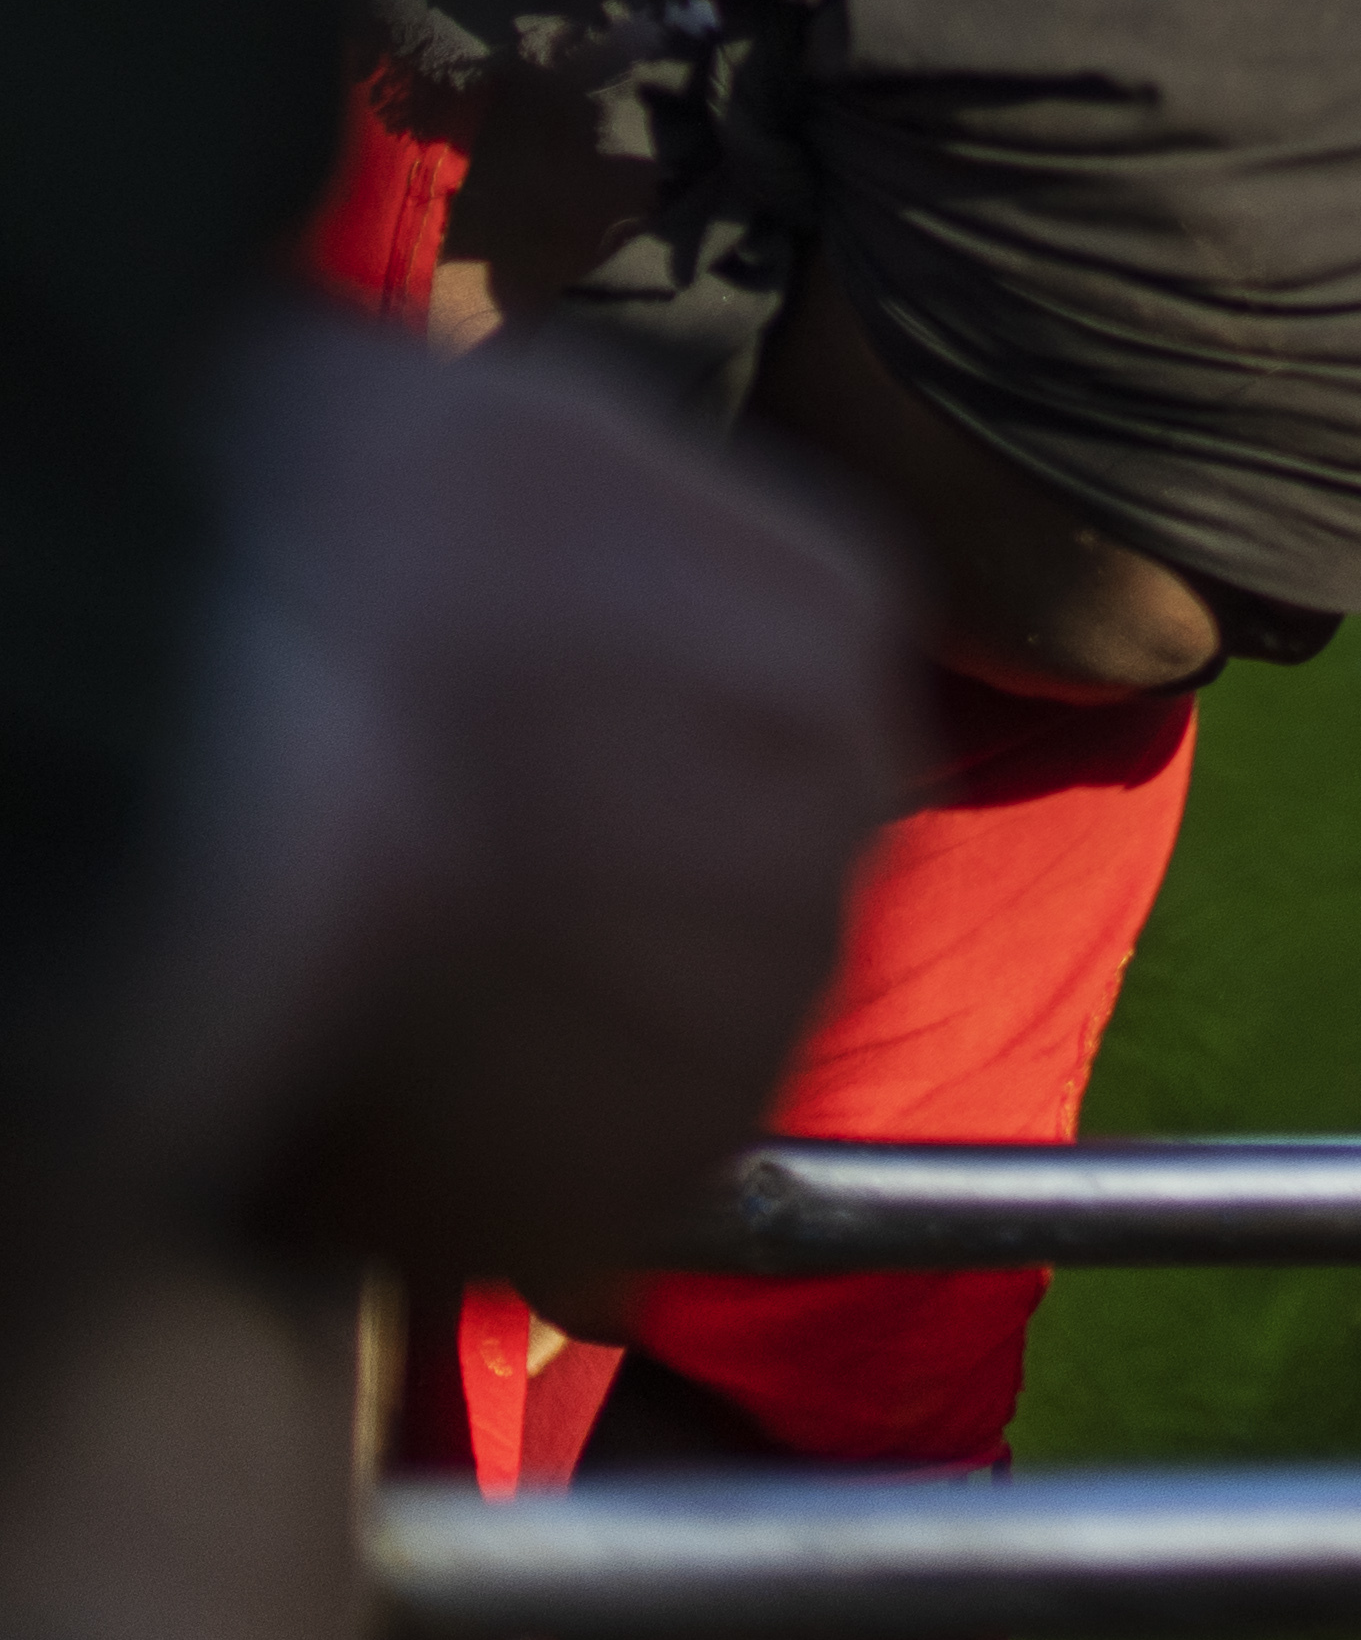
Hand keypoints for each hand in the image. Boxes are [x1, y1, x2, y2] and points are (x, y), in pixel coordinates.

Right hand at [181, 318, 910, 1280]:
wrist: (233, 743)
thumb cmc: (318, 544)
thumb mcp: (494, 437)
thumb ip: (578, 522)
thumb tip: (540, 549)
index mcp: (827, 614)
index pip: (763, 709)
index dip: (618, 762)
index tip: (504, 785)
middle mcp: (849, 800)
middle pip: (727, 878)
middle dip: (596, 906)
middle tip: (422, 904)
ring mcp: (770, 992)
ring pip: (661, 1041)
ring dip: (543, 1049)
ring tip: (371, 1005)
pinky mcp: (656, 1172)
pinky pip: (581, 1202)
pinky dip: (487, 1191)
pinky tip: (366, 1121)